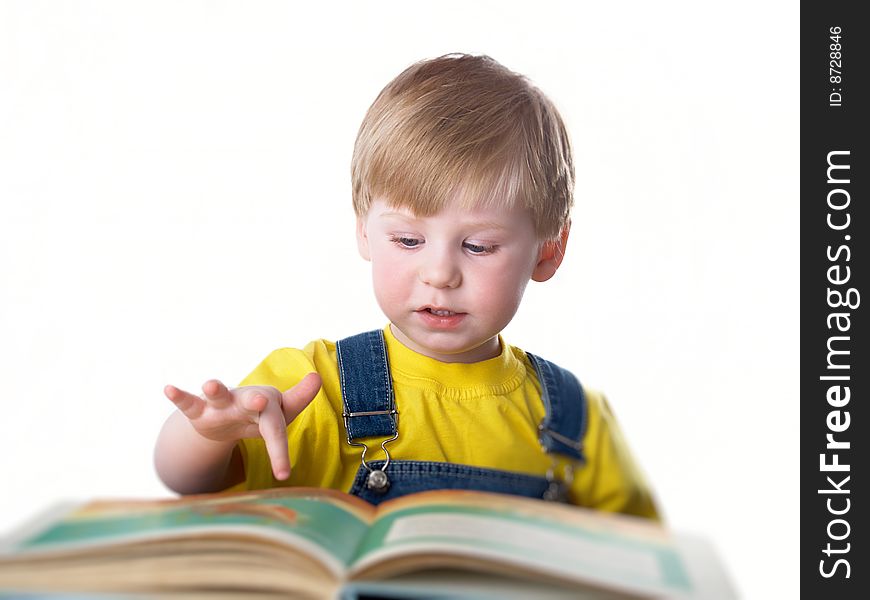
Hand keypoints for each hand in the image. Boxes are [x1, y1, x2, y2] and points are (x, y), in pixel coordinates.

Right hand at [163, 373, 321, 479]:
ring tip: (210, 384)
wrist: (227, 417)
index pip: (276, 430)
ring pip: (218, 394)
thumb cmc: (259, 417)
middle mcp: (244, 400)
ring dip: (214, 388)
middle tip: (260, 399)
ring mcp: (221, 403)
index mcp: (267, 406)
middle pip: (252, 400)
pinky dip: (179, 396)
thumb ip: (299, 400)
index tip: (283, 474)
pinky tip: (168, 389)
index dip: (279, 451)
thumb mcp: (280, 414)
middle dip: (255, 399)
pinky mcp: (199, 409)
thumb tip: (317, 377)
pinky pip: (188, 401)